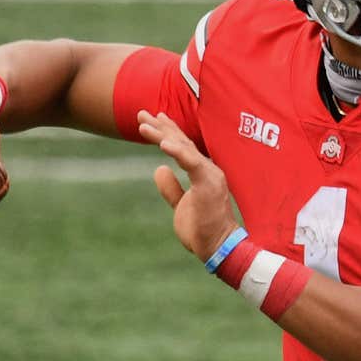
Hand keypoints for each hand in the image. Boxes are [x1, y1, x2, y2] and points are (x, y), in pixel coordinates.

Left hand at [137, 110, 240, 260]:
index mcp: (203, 173)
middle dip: (161, 127)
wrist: (218, 247)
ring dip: (163, 135)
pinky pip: (191, 163)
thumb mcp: (181, 205)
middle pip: (181, 142)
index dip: (168, 132)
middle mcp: (208, 169)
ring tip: (144, 125)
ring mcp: (210, 174)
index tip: (153, 119)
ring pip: (183, 148)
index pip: (184, 147)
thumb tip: (159, 169)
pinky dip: (177, 151)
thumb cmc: (203, 229)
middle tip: (141, 113)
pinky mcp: (208, 183)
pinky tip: (163, 143)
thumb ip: (171, 188)